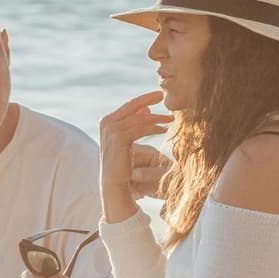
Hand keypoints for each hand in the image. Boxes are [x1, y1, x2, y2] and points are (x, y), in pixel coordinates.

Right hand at [100, 91, 171, 221]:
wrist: (114, 182)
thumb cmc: (122, 162)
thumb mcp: (129, 139)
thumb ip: (135, 123)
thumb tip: (146, 109)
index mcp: (107, 121)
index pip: (129, 105)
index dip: (145, 99)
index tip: (159, 95)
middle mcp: (107, 123)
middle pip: (132, 105)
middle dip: (149, 99)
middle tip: (164, 95)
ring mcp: (112, 130)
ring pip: (139, 118)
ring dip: (157, 117)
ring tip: (172, 119)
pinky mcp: (119, 138)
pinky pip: (141, 128)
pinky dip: (154, 128)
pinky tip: (165, 130)